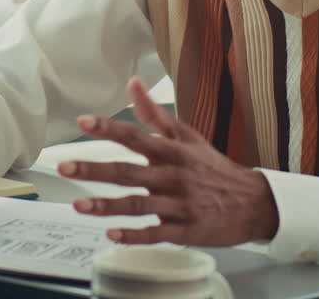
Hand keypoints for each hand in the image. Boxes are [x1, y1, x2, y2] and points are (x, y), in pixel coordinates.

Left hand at [58, 77, 279, 246]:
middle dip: (95, 169)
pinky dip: (134, 235)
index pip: (136, 136)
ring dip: (107, 206)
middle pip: (129, 172)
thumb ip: (155, 113)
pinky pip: (157, 233)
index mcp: (173, 152)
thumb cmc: (213, 168)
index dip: (110, 128)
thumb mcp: (188, 136)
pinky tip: (112, 235)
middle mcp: (174, 176)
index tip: (84, 122)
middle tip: (65, 167)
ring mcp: (180, 205)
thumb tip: (133, 83)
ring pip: (139, 205)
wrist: (254, 203)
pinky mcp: (186, 230)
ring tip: (79, 205)